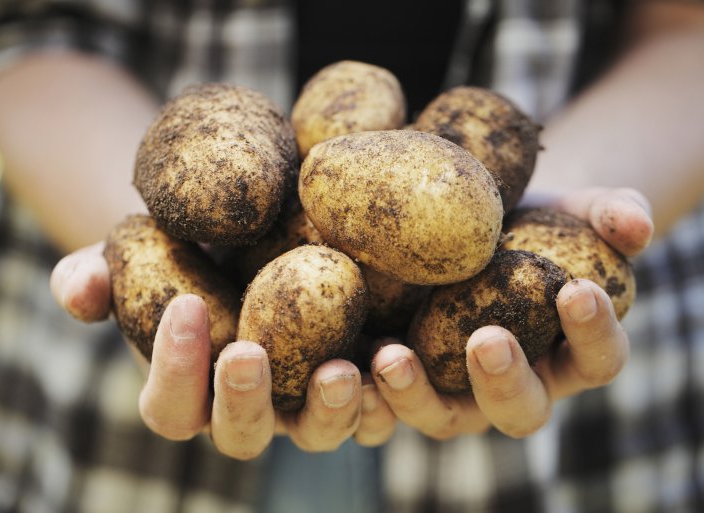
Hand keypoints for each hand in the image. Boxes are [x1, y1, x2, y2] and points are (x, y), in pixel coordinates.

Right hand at [51, 247, 364, 459]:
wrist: (246, 235)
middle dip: (243, 401)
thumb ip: (96, 275)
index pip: (169, 405)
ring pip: (316, 435)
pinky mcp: (353, 382)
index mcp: (189, 391)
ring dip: (328, 412)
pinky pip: (373, 411)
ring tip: (341, 370)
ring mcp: (303, 403)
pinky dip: (385, 396)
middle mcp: (247, 409)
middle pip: (242, 435)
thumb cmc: (182, 250)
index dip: (171, 368)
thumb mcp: (135, 253)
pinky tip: (392, 357)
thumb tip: (75, 290)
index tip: (183, 305)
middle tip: (247, 353)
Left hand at [363, 187, 653, 439]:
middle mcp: (515, 385)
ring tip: (391, 356)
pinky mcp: (404, 376)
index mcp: (568, 353)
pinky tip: (343, 360)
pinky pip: (384, 400)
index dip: (593, 331)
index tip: (577, 288)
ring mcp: (455, 388)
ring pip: (442, 416)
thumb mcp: (577, 209)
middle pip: (519, 409)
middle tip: (488, 338)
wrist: (479, 223)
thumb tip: (634, 223)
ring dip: (416, 396)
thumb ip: (615, 213)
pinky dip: (366, 390)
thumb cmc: (537, 222)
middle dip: (504, 379)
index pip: (597, 358)